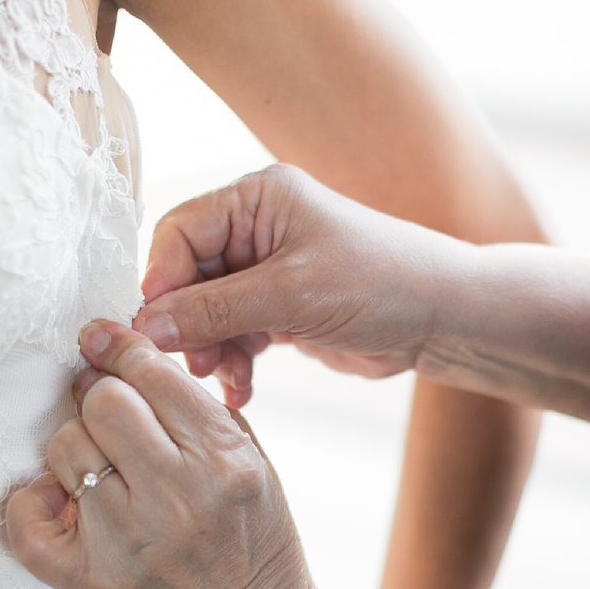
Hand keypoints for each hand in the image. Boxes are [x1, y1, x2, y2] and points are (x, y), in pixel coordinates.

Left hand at [2, 320, 311, 588]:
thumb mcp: (253, 460)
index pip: (151, 375)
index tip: (103, 343)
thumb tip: (118, 346)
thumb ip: (195, 407)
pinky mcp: (88, 577)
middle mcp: (178, 498)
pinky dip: (32, 501)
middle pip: (102, 403)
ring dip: (76, 449)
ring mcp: (128, 541)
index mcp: (225, 461)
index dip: (122, 350)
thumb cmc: (249, 532)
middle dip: (99, 395)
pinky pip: (24, 517)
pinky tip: (62, 502)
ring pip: (64, 448)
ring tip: (103, 467)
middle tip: (105, 409)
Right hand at [133, 164, 446, 407]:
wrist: (442, 319)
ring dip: (211, 349)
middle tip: (191, 365)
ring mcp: (271, 271)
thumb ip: (216, 310)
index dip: (162, 281)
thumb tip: (147, 327)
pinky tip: (241, 390)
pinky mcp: (284, 309)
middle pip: (189, 276)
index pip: (180, 231)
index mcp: (258, 199)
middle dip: (188, 324)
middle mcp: (259, 229)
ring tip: (224, 379)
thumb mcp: (293, 294)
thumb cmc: (381, 284)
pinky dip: (235, 362)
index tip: (154, 329)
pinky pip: (237, 334)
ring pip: (210, 312)